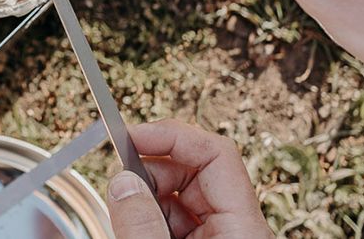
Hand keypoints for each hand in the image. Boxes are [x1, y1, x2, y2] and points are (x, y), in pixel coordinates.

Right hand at [106, 120, 270, 237]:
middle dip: (151, 171)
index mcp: (244, 227)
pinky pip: (174, 221)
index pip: (217, 154)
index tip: (131, 135)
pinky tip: (135, 228)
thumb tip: (122, 183)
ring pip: (179, 196)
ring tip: (125, 216)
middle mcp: (234, 227)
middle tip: (120, 184)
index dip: (173, 136)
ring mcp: (218, 237)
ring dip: (146, 197)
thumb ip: (143, 224)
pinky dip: (149, 218)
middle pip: (194, 171)